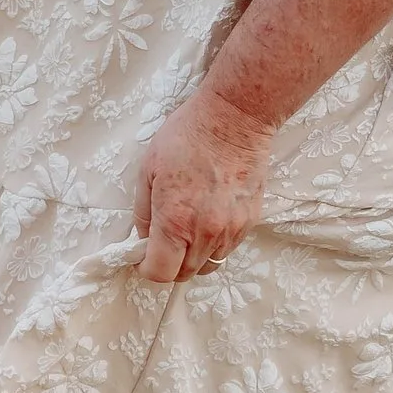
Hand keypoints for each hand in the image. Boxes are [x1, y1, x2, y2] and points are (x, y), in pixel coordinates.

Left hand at [133, 88, 273, 283]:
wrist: (234, 119)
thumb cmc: (187, 137)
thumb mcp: (148, 169)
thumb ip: (143, 212)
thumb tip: (143, 238)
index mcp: (175, 221)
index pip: (160, 273)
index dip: (146, 269)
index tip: (142, 258)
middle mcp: (205, 233)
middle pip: (185, 274)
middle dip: (170, 265)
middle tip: (162, 244)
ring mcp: (231, 229)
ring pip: (209, 264)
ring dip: (194, 257)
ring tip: (188, 231)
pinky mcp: (250, 221)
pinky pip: (228, 248)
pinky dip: (215, 243)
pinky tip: (209, 219)